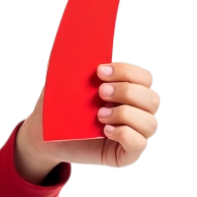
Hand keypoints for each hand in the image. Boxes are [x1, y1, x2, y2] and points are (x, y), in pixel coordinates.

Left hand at [19, 61, 160, 172]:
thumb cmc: (58, 107)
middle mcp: (137, 112)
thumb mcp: (63, 82)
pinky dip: (125, 134)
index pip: (144, 77)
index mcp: (128, 90)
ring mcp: (134, 134)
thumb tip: (70, 42)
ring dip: (125, 114)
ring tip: (99, 115)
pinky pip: (139, 144)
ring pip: (150, 122)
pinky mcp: (126, 154)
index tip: (100, 71)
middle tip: (100, 92)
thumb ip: (72, 63)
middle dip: (127, 92)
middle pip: (152, 98)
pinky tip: (105, 130)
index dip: (127, 71)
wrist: (44, 136)